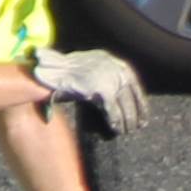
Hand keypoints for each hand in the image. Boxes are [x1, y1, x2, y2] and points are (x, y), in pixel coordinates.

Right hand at [30, 45, 147, 133]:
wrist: (46, 71)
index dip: (140, 100)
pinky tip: (116, 129)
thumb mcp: (86, 69)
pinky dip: (115, 121)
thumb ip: (101, 78)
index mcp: (109, 59)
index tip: (144, 114)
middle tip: (137, 127)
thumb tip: (117, 97)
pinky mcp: (101, 89)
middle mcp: (112, 66)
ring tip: (127, 131)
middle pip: (130, 93)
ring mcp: (107, 76)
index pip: (132, 80)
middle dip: (136, 112)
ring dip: (127, 120)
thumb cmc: (61, 73)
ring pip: (124, 104)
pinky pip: (113, 110)